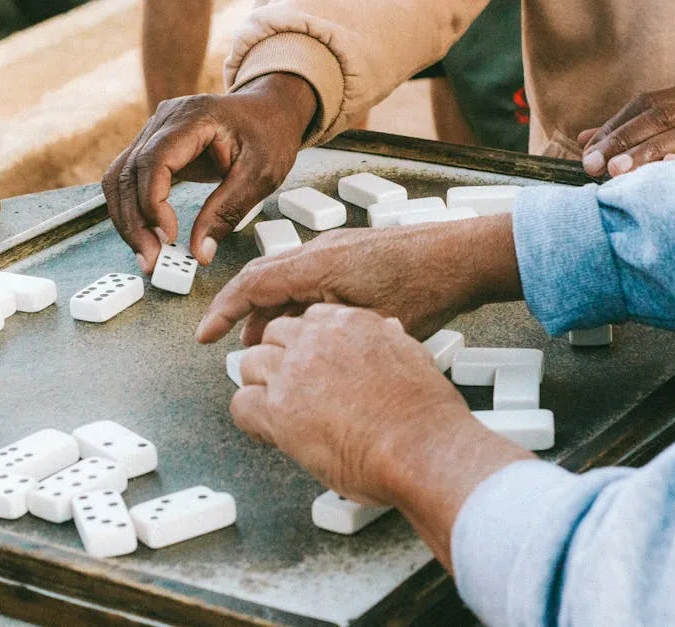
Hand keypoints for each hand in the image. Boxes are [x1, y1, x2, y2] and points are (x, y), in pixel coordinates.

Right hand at [103, 73, 316, 270]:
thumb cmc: (269, 135)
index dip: (153, 202)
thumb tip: (200, 253)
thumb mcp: (259, 175)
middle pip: (128, 172)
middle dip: (135, 221)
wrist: (270, 110)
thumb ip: (227, 212)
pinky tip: (146, 236)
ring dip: (127, 220)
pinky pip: (129, 180)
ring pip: (119, 178)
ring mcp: (154, 131)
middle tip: (152, 260)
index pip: (154, 160)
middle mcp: (164, 120)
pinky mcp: (153, 147)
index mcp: (194, 117)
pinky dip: (133, 210)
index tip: (168, 236)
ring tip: (147, 254)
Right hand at [195, 215, 521, 345]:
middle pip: (262, 279)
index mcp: (317, 263)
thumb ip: (322, 334)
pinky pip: (309, 277)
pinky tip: (308, 331)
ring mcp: (338, 249)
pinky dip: (296, 304)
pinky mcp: (353, 254)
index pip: (251, 284)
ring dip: (272, 312)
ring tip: (268, 348)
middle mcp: (322, 250)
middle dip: (241, 314)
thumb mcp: (366, 322)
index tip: (205, 336)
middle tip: (228, 346)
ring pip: (287, 280)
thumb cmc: (428, 286)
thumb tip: (290, 355)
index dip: (223, 312)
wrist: (468, 256)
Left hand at [233, 305, 473, 503]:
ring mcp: (293, 373)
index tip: (306, 361)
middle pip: (273, 337)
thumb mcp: (413, 355)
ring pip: (251, 365)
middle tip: (287, 387)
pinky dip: (250, 420)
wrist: (421, 447)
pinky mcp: (278, 409)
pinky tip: (266, 431)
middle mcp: (316, 341)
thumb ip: (390, 341)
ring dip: (260, 388)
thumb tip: (388, 333)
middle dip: (277, 362)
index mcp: (350, 324)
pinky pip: (241, 405)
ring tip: (274, 410)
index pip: (307, 320)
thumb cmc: (424, 414)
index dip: (304, 345)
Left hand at [579, 85, 674, 177]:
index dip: (612, 129)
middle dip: (622, 140)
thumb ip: (627, 136)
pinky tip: (665, 169)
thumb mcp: (665, 134)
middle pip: (659, 115)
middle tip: (594, 166)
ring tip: (617, 171)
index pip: (642, 104)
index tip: (587, 155)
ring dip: (647, 152)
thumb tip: (584, 142)